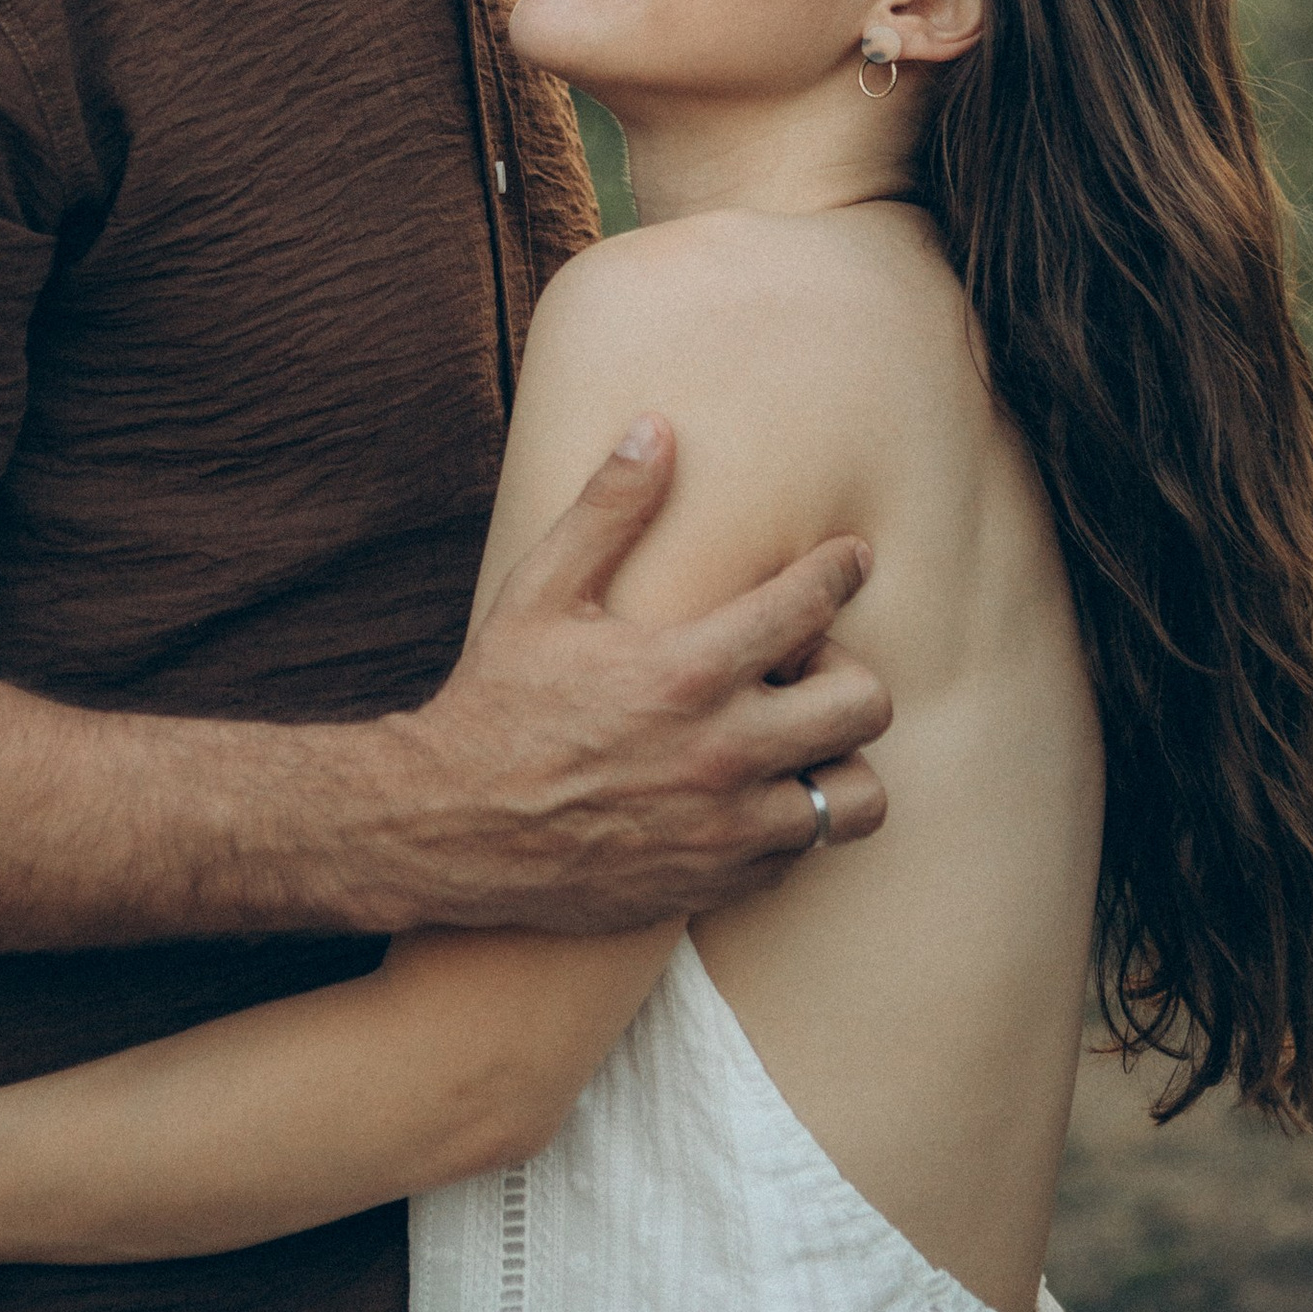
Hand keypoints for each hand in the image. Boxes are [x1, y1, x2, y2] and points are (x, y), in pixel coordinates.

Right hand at [387, 418, 890, 933]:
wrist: (448, 829)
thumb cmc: (497, 702)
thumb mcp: (541, 592)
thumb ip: (608, 509)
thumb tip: (657, 428)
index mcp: (687, 670)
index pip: (812, 605)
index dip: (841, 570)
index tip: (850, 561)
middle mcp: (722, 753)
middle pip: (864, 705)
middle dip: (846, 672)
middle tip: (802, 665)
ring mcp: (724, 829)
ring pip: (856, 796)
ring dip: (835, 759)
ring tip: (792, 738)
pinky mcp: (715, 882)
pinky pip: (802, 852)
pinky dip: (789, 818)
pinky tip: (744, 790)